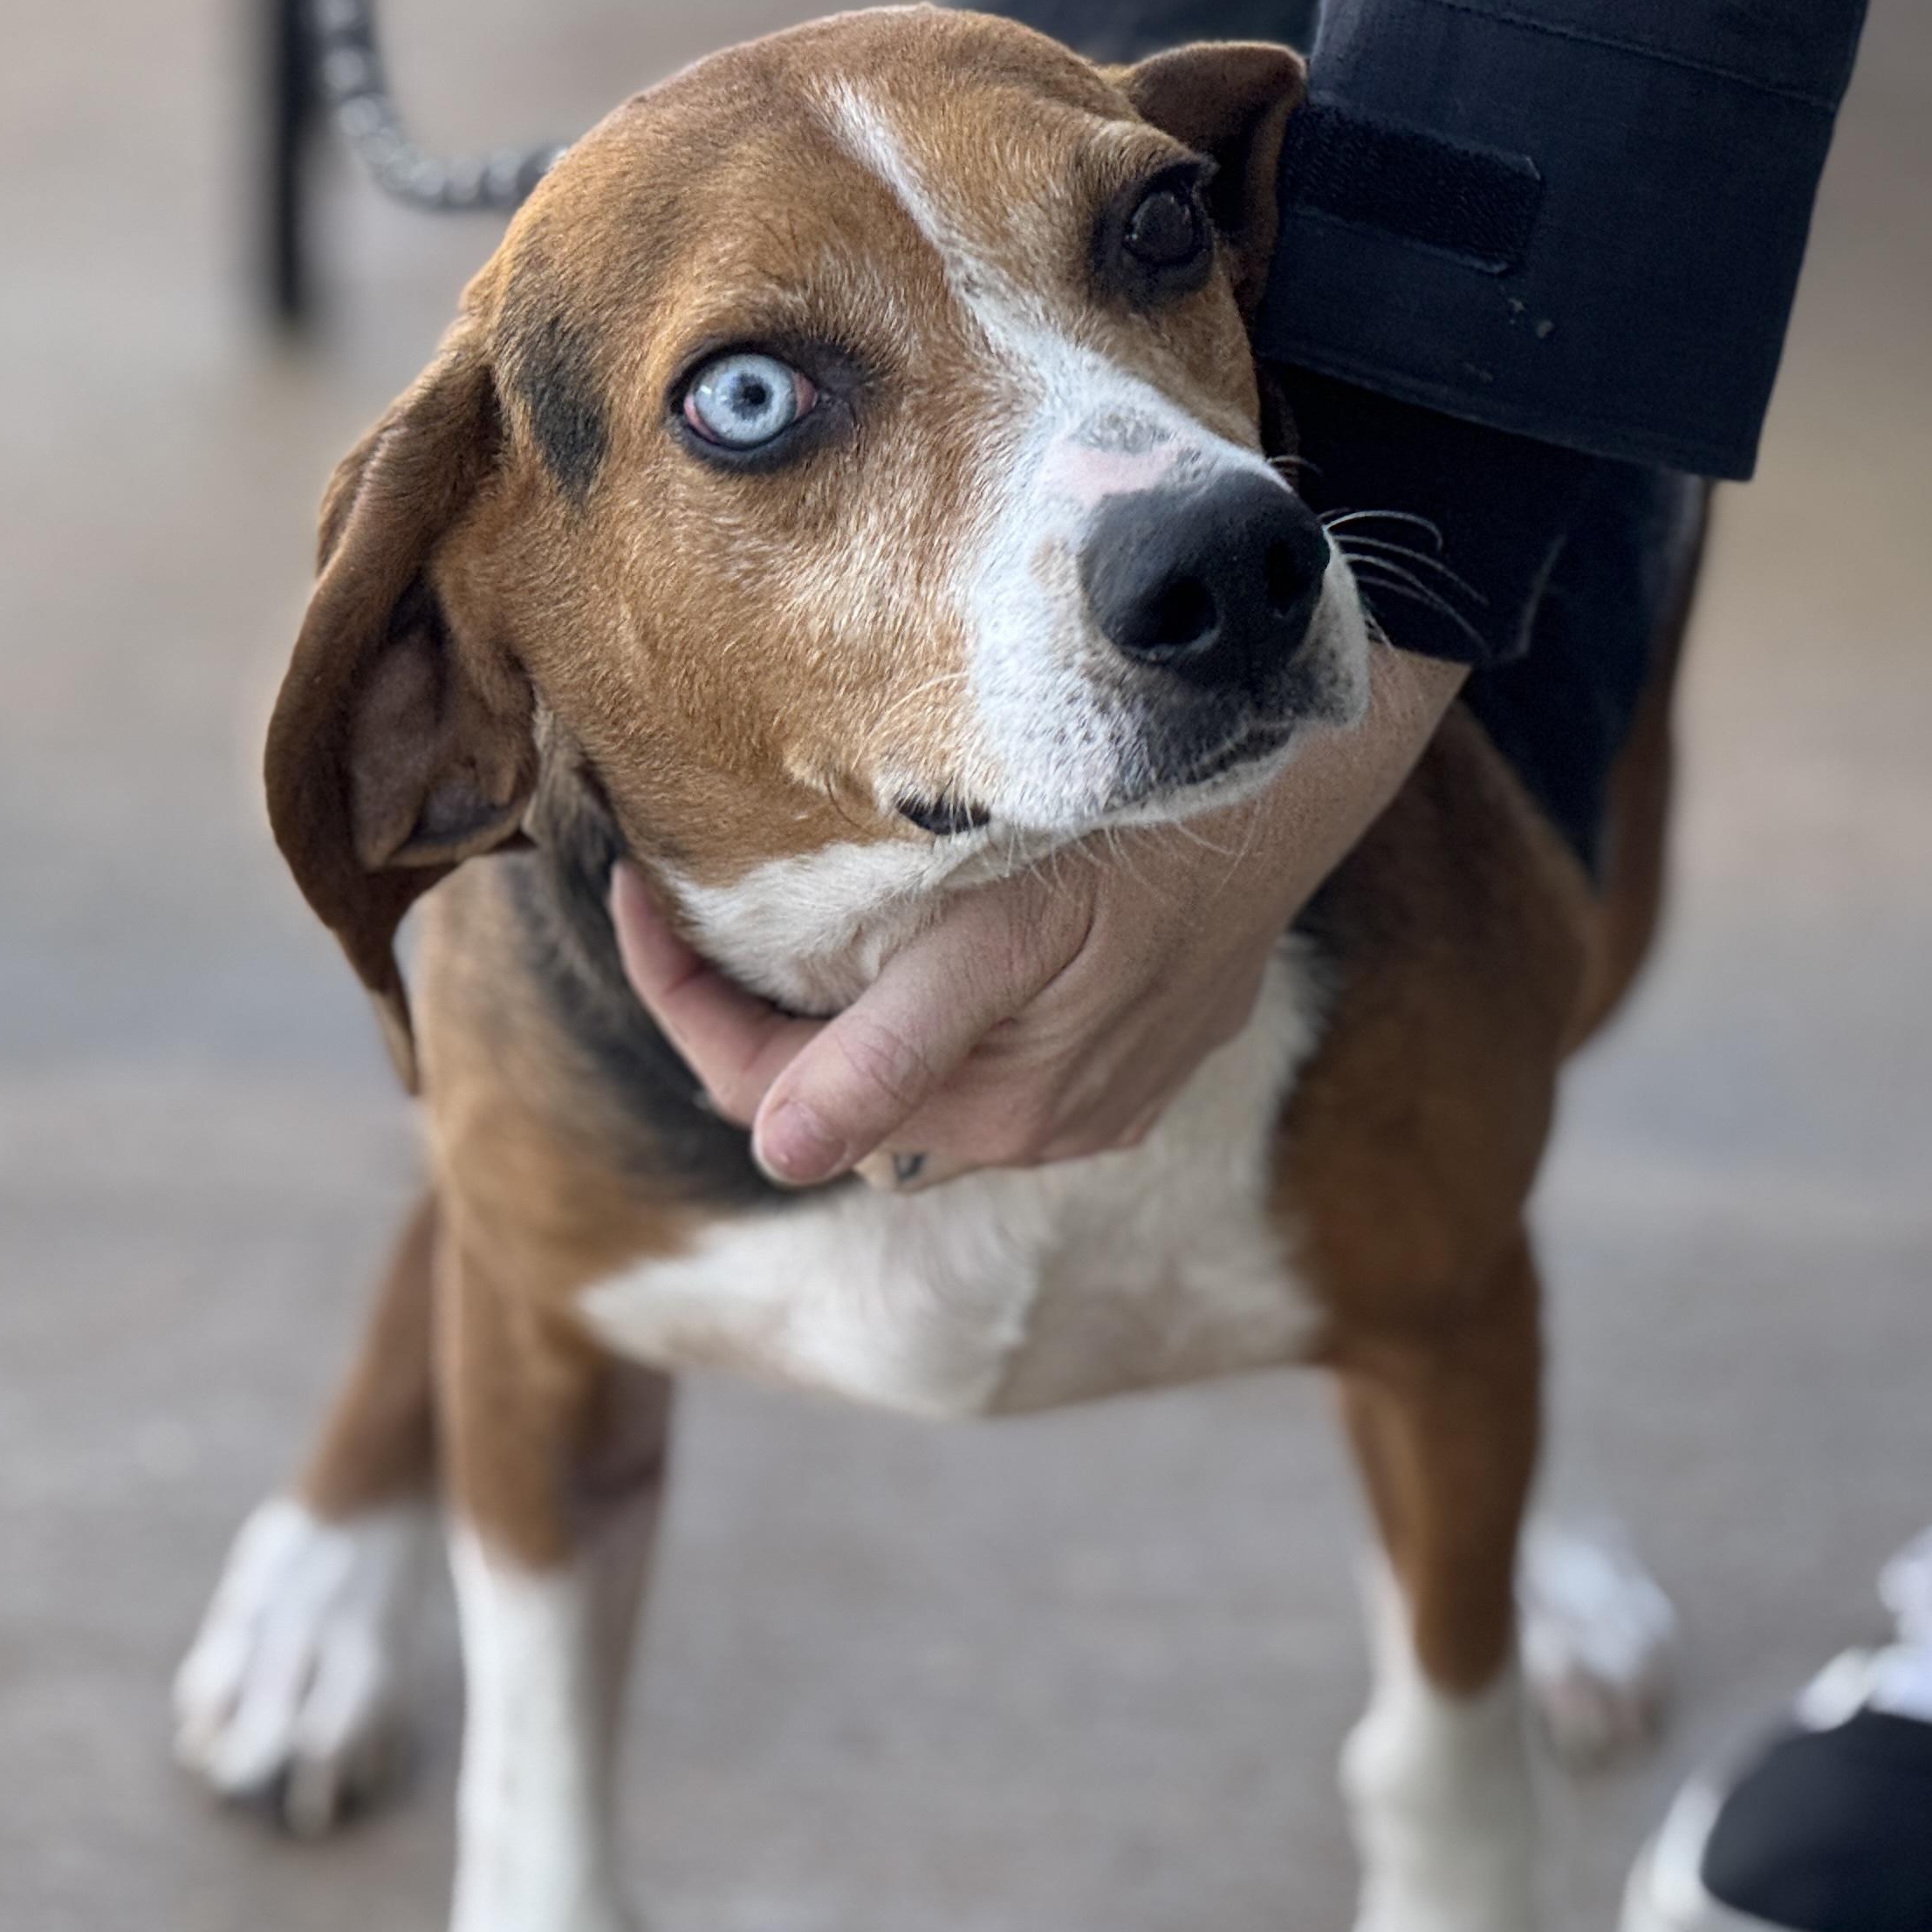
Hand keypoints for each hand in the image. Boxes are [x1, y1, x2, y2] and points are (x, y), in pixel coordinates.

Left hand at [611, 647, 1466, 1187]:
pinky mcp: (1145, 1056)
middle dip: (744, 1011)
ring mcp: (1099, 1100)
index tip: (629, 891)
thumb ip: (890, 1051)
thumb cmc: (1144, 832)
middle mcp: (1039, 1129)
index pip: (769, 1094)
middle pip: (832, 1095)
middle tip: (682, 895)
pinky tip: (924, 938)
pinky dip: (935, 1017)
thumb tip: (780, 1155)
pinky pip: (1000, 1064)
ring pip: (914, 1085)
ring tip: (787, 914)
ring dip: (838, 1020)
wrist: (1302, 777)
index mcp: (989, 1106)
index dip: (678, 1000)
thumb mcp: (1002, 929)